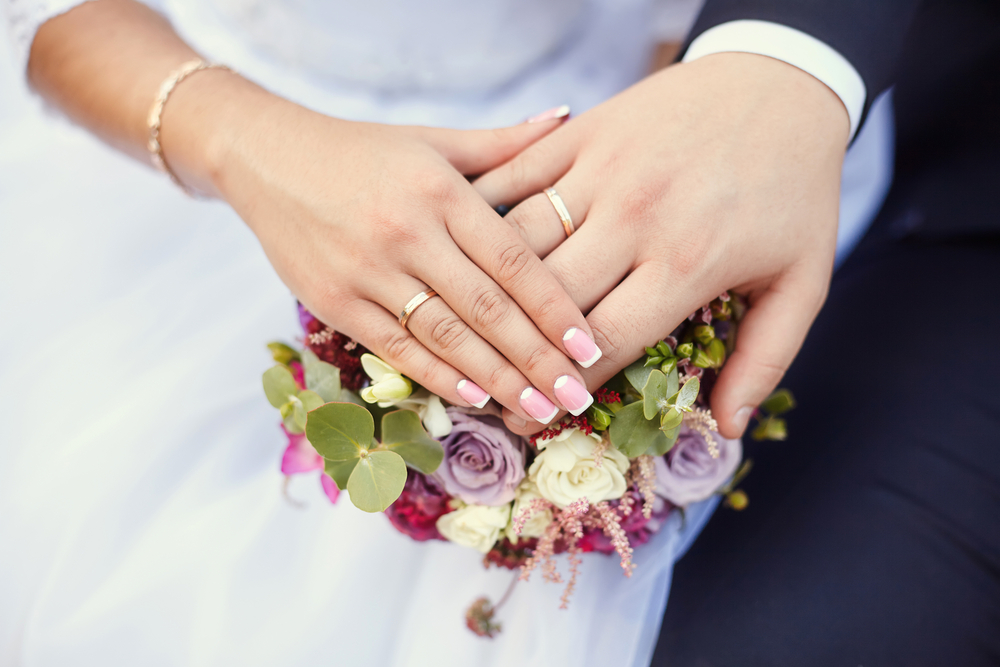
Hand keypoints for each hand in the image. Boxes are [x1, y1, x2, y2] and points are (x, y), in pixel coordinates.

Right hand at [169, 75, 598, 421]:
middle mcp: (408, 232)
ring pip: (445, 335)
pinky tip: (476, 398)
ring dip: (498, 379)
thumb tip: (568, 116)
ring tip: (540, 411)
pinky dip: (437, 375)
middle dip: (538, 358)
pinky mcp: (334, 300)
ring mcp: (367, 270)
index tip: (591, 344)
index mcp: (441, 191)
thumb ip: (503, 143)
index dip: (555, 306)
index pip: (513, 258)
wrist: (267, 157)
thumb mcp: (433, 140)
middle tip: (579, 398)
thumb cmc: (363, 153)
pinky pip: (395, 346)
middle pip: (487, 308)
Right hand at [474, 53, 849, 436]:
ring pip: (516, 243)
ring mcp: (600, 169)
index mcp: (686, 262)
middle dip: (516, 356)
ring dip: (488, 292)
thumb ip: (766, 358)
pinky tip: (467, 254)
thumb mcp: (801, 280)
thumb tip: (730, 426)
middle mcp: (635, 217)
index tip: (532, 421)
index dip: (561, 391)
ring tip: (474, 333)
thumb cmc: (792, 189)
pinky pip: (512, 179)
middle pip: (548, 301)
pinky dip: (482, 217)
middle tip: (495, 389)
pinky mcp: (579, 132)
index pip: (604, 344)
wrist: (779, 81)